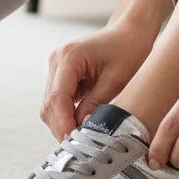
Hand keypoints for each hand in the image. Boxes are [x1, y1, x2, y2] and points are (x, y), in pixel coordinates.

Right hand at [41, 23, 153, 138]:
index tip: (74, 142)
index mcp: (69, 58)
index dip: (63, 123)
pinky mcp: (60, 73)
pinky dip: (65, 114)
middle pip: (49, 104)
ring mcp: (56, 66)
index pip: (57, 98)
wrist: (129, 31)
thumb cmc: (128, 50)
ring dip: (62, 122)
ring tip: (81, 137)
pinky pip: (57, 99)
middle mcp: (56, 60)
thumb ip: (96, 104)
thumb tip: (82, 128)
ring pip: (49, 104)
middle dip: (61, 126)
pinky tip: (80, 124)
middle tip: (78, 146)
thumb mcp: (116, 80)